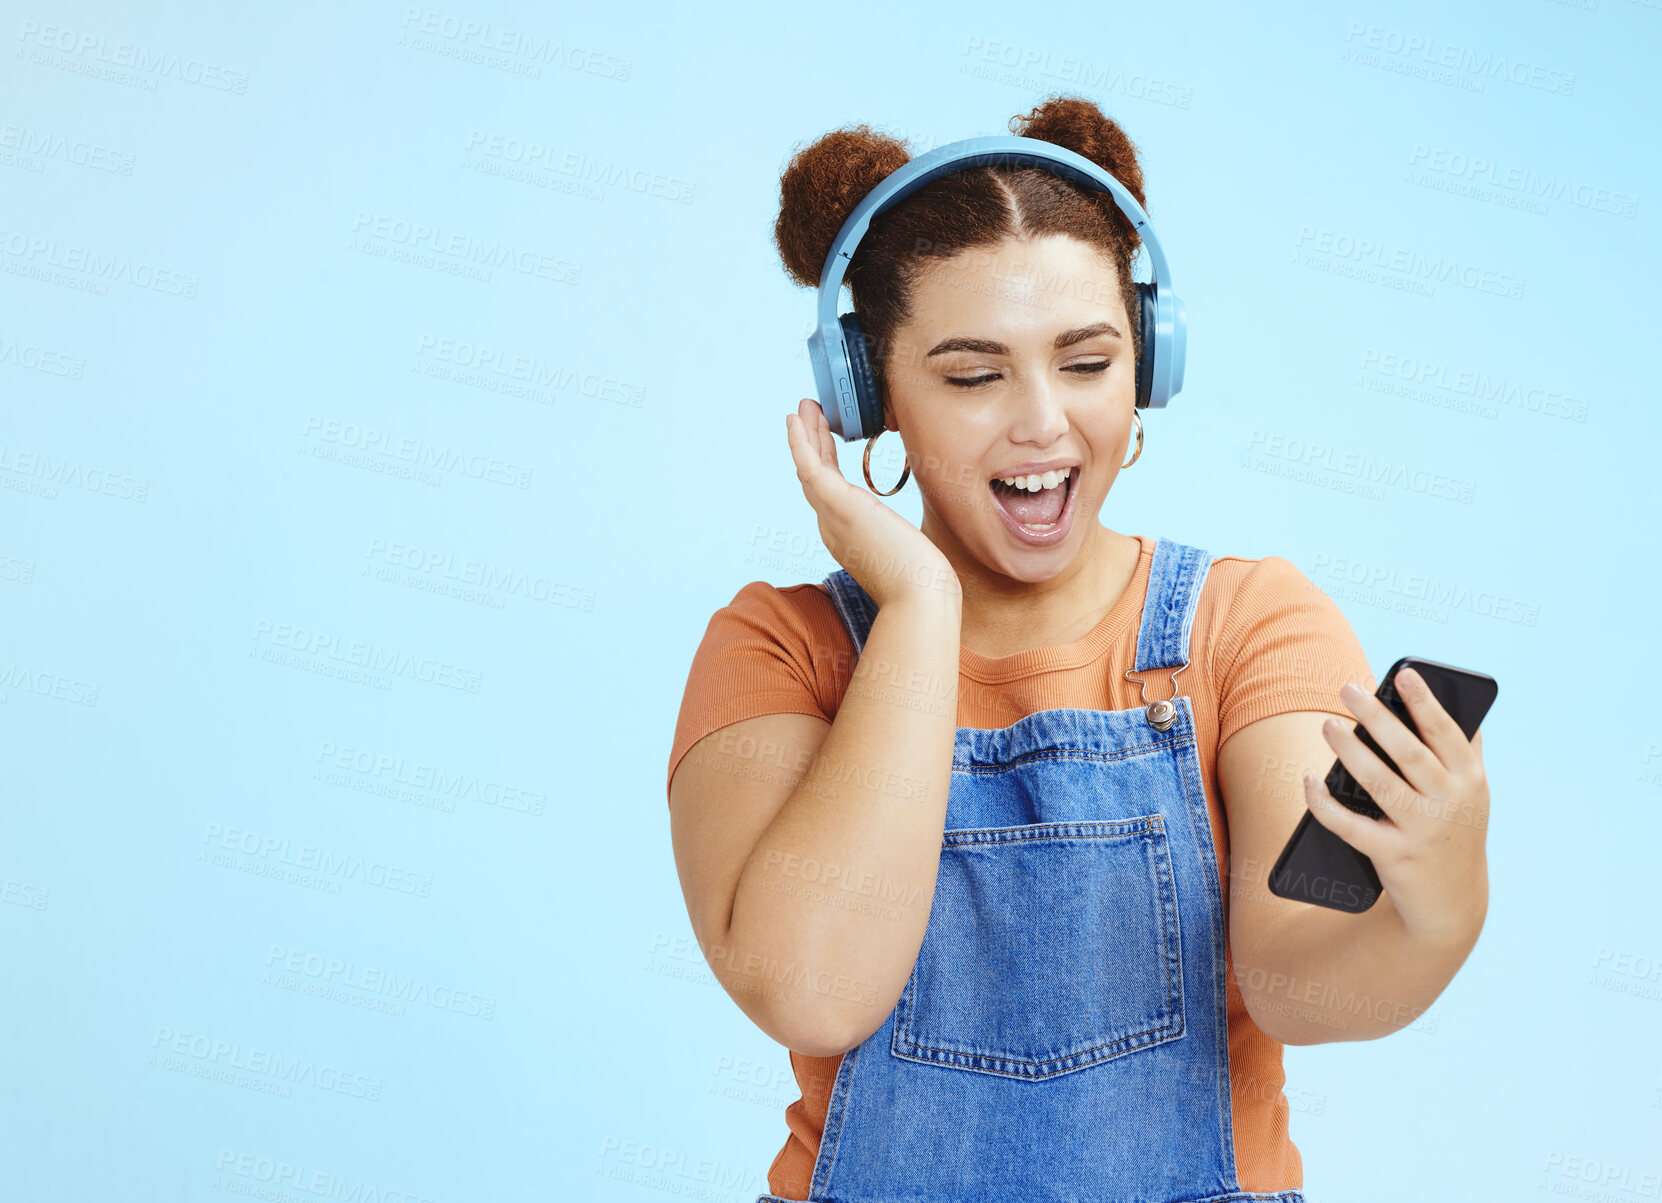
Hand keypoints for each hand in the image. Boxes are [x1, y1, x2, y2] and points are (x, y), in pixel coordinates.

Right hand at [785, 398, 959, 610]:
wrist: (920, 597)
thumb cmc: (923, 583)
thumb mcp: (908, 555)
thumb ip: (900, 544)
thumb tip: (912, 543)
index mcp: (847, 538)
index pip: (829, 496)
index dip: (825, 465)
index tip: (826, 443)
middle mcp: (832, 527)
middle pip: (814, 479)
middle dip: (811, 446)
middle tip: (807, 416)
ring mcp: (831, 517)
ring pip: (810, 468)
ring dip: (805, 436)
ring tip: (803, 407)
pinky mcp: (838, 505)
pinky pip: (811, 468)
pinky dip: (802, 443)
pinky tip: (798, 420)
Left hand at [1300, 667, 1489, 949]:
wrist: (1453, 905)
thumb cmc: (1455, 833)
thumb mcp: (1472, 794)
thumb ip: (1467, 751)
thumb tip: (1454, 700)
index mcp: (1470, 780)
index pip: (1445, 733)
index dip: (1425, 703)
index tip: (1403, 674)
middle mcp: (1450, 803)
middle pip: (1408, 752)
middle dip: (1377, 718)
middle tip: (1348, 689)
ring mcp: (1423, 831)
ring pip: (1380, 783)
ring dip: (1350, 752)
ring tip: (1328, 725)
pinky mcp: (1395, 857)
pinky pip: (1352, 826)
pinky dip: (1326, 804)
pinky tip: (1310, 781)